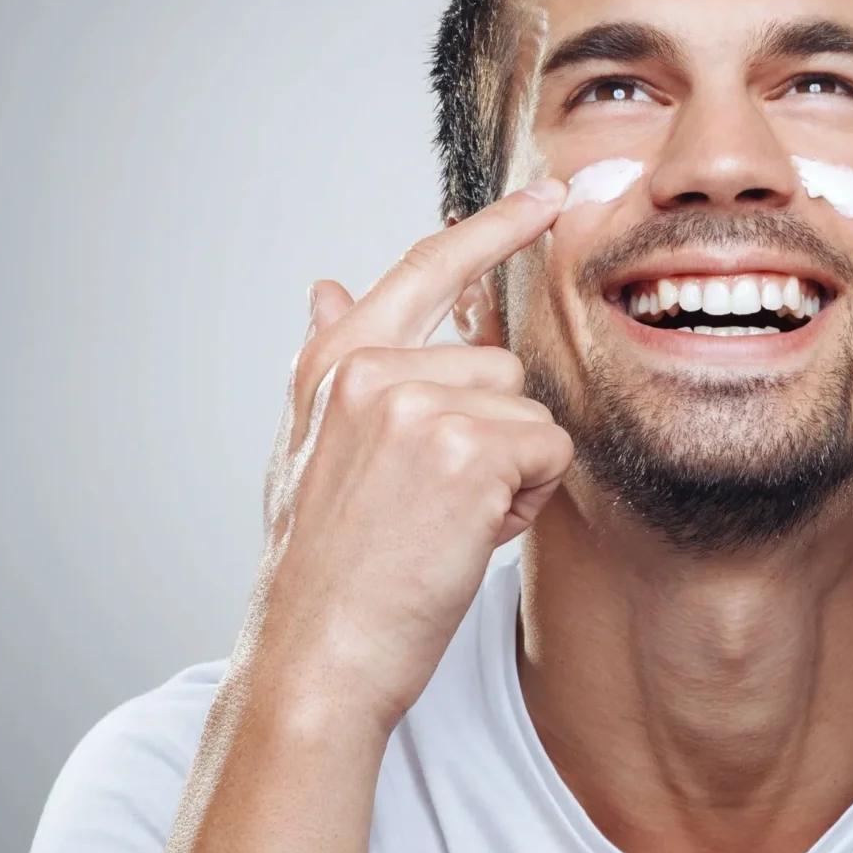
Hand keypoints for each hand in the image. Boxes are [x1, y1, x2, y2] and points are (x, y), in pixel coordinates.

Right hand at [244, 178, 572, 735]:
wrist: (314, 657)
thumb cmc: (321, 568)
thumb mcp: (305, 450)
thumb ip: (330, 365)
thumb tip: (325, 283)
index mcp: (332, 364)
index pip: (421, 269)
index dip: (491, 228)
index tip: (545, 195)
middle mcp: (369, 369)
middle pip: (499, 366)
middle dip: (492, 434)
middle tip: (436, 503)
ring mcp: (417, 403)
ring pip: (529, 411)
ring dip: (510, 471)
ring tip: (444, 523)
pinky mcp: (466, 448)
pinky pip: (548, 451)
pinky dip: (526, 500)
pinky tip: (469, 535)